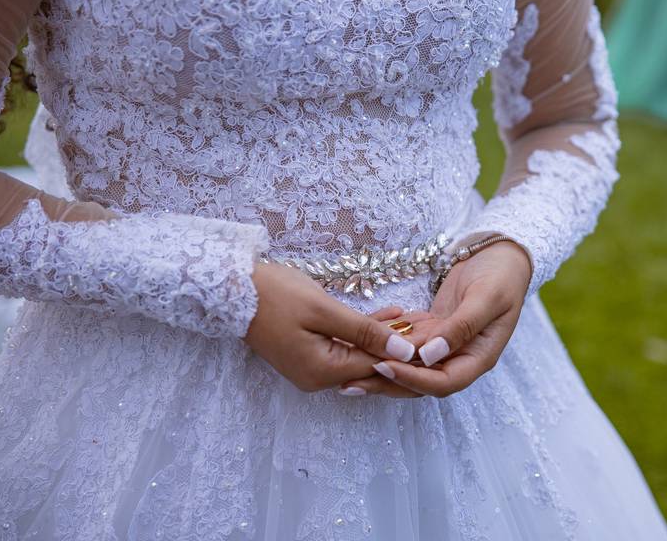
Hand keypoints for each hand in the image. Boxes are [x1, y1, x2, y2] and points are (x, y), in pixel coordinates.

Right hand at [244, 262, 417, 391]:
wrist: (232, 288)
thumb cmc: (276, 295)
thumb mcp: (324, 310)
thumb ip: (365, 332)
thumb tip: (403, 352)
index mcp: (323, 372)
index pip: (378, 368)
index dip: (407, 352)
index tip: (433, 334)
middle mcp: (318, 378)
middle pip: (371, 366)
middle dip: (400, 347)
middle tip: (430, 324)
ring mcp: (312, 367)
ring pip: (361, 355)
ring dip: (386, 337)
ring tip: (416, 316)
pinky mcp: (309, 353)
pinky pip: (346, 346)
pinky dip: (366, 332)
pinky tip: (392, 313)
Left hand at [339, 239, 532, 397]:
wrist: (503, 254)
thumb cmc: (502, 275)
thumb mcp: (487, 298)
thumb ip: (461, 328)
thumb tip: (430, 355)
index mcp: (479, 358)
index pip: (443, 383)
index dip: (412, 379)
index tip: (383, 366)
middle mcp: (460, 357)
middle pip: (420, 381)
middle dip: (386, 381)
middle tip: (350, 380)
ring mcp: (444, 344)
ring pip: (408, 363)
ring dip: (379, 363)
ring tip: (346, 363)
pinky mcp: (433, 329)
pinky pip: (405, 341)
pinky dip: (385, 339)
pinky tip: (360, 335)